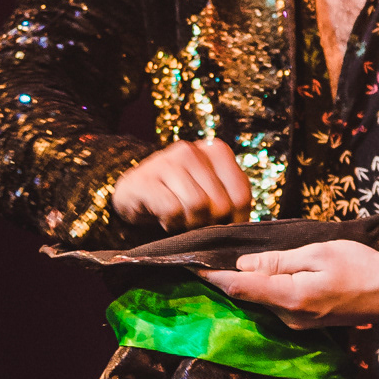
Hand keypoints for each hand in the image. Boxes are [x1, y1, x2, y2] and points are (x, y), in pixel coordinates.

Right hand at [112, 140, 252, 231]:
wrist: (133, 195)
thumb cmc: (178, 197)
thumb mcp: (211, 192)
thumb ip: (232, 201)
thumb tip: (245, 228)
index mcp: (216, 151)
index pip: (242, 195)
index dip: (235, 219)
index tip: (221, 225)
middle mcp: (192, 150)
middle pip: (220, 204)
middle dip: (210, 223)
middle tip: (195, 222)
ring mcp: (166, 161)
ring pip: (198, 206)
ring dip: (189, 224)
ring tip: (179, 219)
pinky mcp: (145, 180)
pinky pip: (173, 211)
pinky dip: (171, 223)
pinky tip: (164, 218)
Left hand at [205, 242, 378, 327]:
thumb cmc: (363, 267)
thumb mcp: (319, 253)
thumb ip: (279, 261)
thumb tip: (245, 264)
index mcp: (289, 298)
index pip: (240, 287)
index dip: (214, 276)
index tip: (191, 265)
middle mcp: (289, 317)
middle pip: (249, 296)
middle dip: (230, 278)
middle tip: (211, 256)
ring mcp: (298, 324)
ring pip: (264, 300)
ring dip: (251, 283)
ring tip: (238, 261)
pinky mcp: (308, 323)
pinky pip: (279, 304)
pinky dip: (269, 289)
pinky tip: (270, 273)